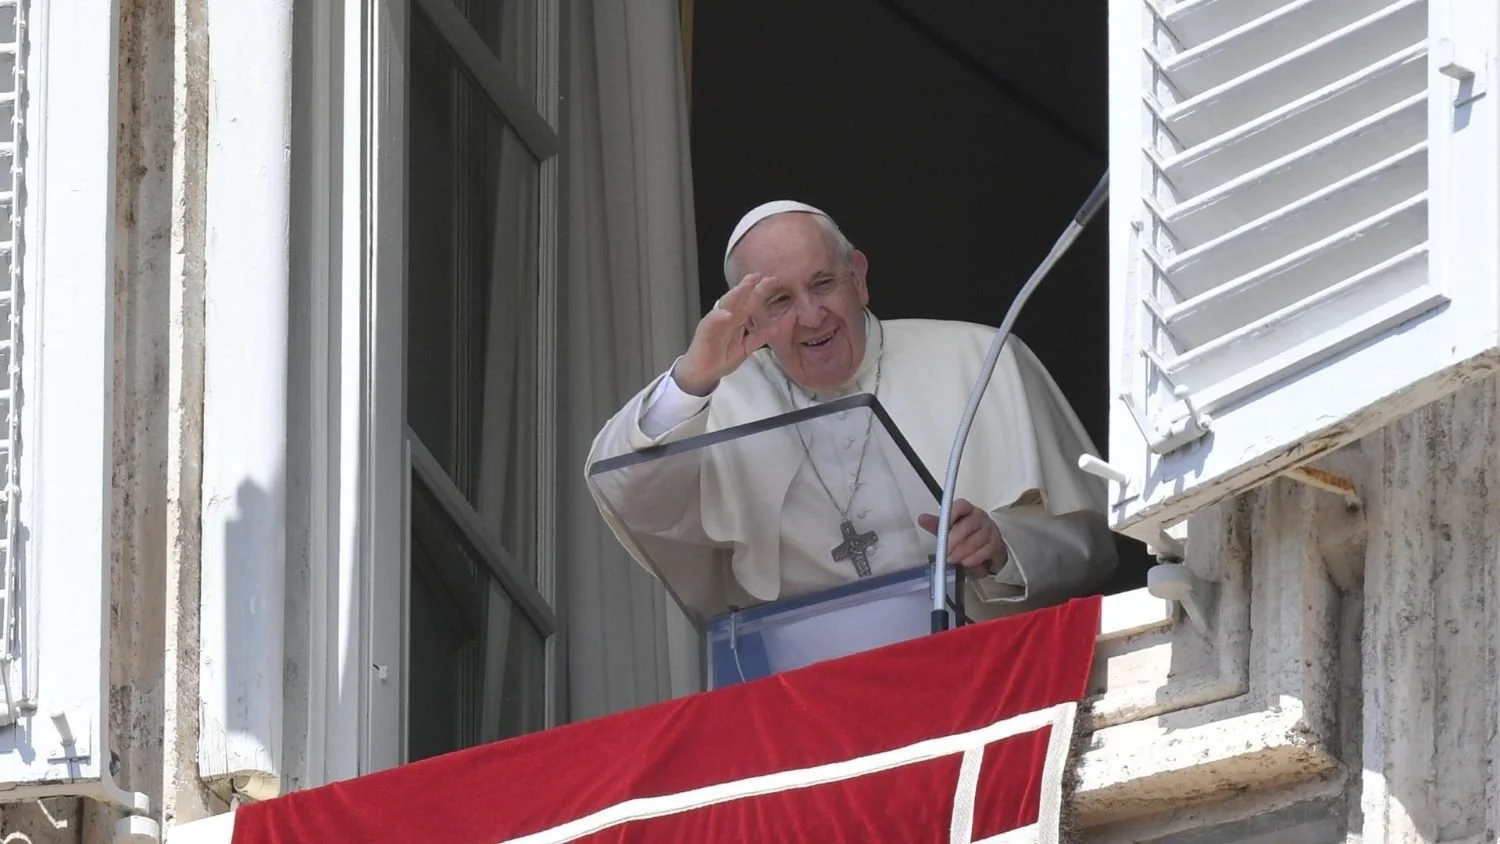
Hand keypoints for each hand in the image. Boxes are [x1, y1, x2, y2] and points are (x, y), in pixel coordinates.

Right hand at [672, 273, 774, 395]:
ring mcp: (715, 322)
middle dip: (748, 287)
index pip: (749, 302)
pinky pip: (711, 322)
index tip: (772, 280)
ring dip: (734, 295)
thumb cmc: (721, 358)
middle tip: (758, 275)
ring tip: (744, 287)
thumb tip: (775, 327)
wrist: (702, 373)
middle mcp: (726, 317)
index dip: (759, 291)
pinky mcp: (704, 331)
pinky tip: (727, 314)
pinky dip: (719, 317)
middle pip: (738, 299)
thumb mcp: (745, 348)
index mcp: (736, 320)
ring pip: (724, 305)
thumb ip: (758, 337)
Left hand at [918, 498, 1006, 572]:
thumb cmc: (967, 537)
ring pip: (977, 539)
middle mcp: (980, 518)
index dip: (953, 513)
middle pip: (968, 524)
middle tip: (945, 551)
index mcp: (967, 511)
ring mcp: (990, 530)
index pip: (961, 505)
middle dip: (955, 539)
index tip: (944, 524)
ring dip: (962, 552)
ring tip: (952, 559)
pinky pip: (985, 551)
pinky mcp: (996, 544)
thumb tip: (922, 519)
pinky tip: (965, 562)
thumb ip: (937, 525)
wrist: (988, 550)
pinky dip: (973, 559)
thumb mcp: (950, 531)